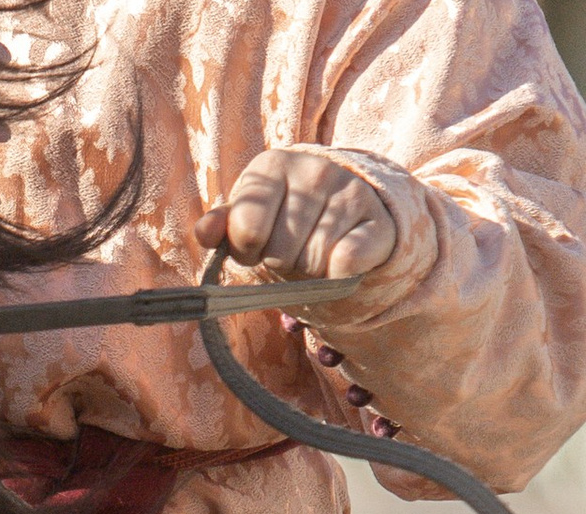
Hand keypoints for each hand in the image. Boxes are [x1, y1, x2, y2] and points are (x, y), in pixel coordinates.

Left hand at [193, 149, 395, 279]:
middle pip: (280, 252)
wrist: (346, 210)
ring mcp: (351, 192)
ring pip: (313, 262)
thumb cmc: (284, 217)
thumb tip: (205, 232)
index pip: (246, 231)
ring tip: (314, 249)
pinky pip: (347, 264)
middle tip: (291, 248)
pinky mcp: (380, 220)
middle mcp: (315, 170)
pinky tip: (340, 256)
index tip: (256, 244)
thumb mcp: (247, 216)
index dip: (247, 251)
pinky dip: (339, 275)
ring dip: (310, 270)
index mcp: (271, 166)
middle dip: (280, 262)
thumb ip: (222, 225)